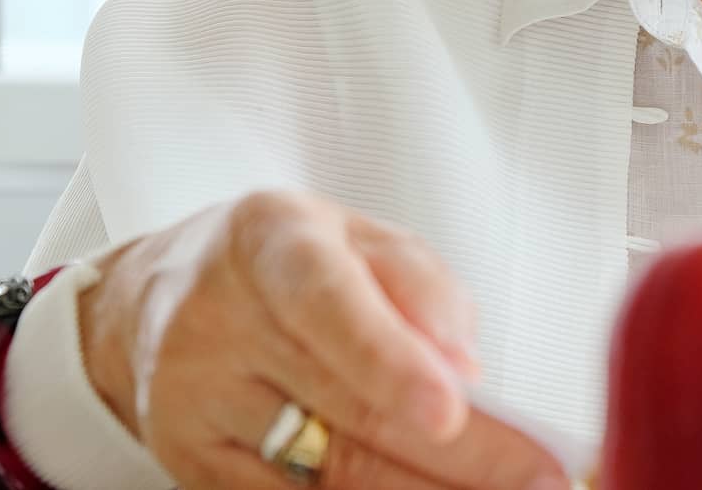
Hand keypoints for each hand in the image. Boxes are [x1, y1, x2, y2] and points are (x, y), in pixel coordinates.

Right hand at [78, 189, 572, 488]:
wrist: (163, 295)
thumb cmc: (283, 262)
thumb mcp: (356, 236)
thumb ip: (420, 286)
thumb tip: (461, 368)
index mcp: (270, 241)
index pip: (326, 302)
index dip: (387, 358)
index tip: (451, 406)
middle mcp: (217, 320)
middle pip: (346, 408)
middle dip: (458, 453)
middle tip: (539, 475)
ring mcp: (195, 401)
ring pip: (328, 475)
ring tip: (509, 489)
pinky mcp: (190, 464)